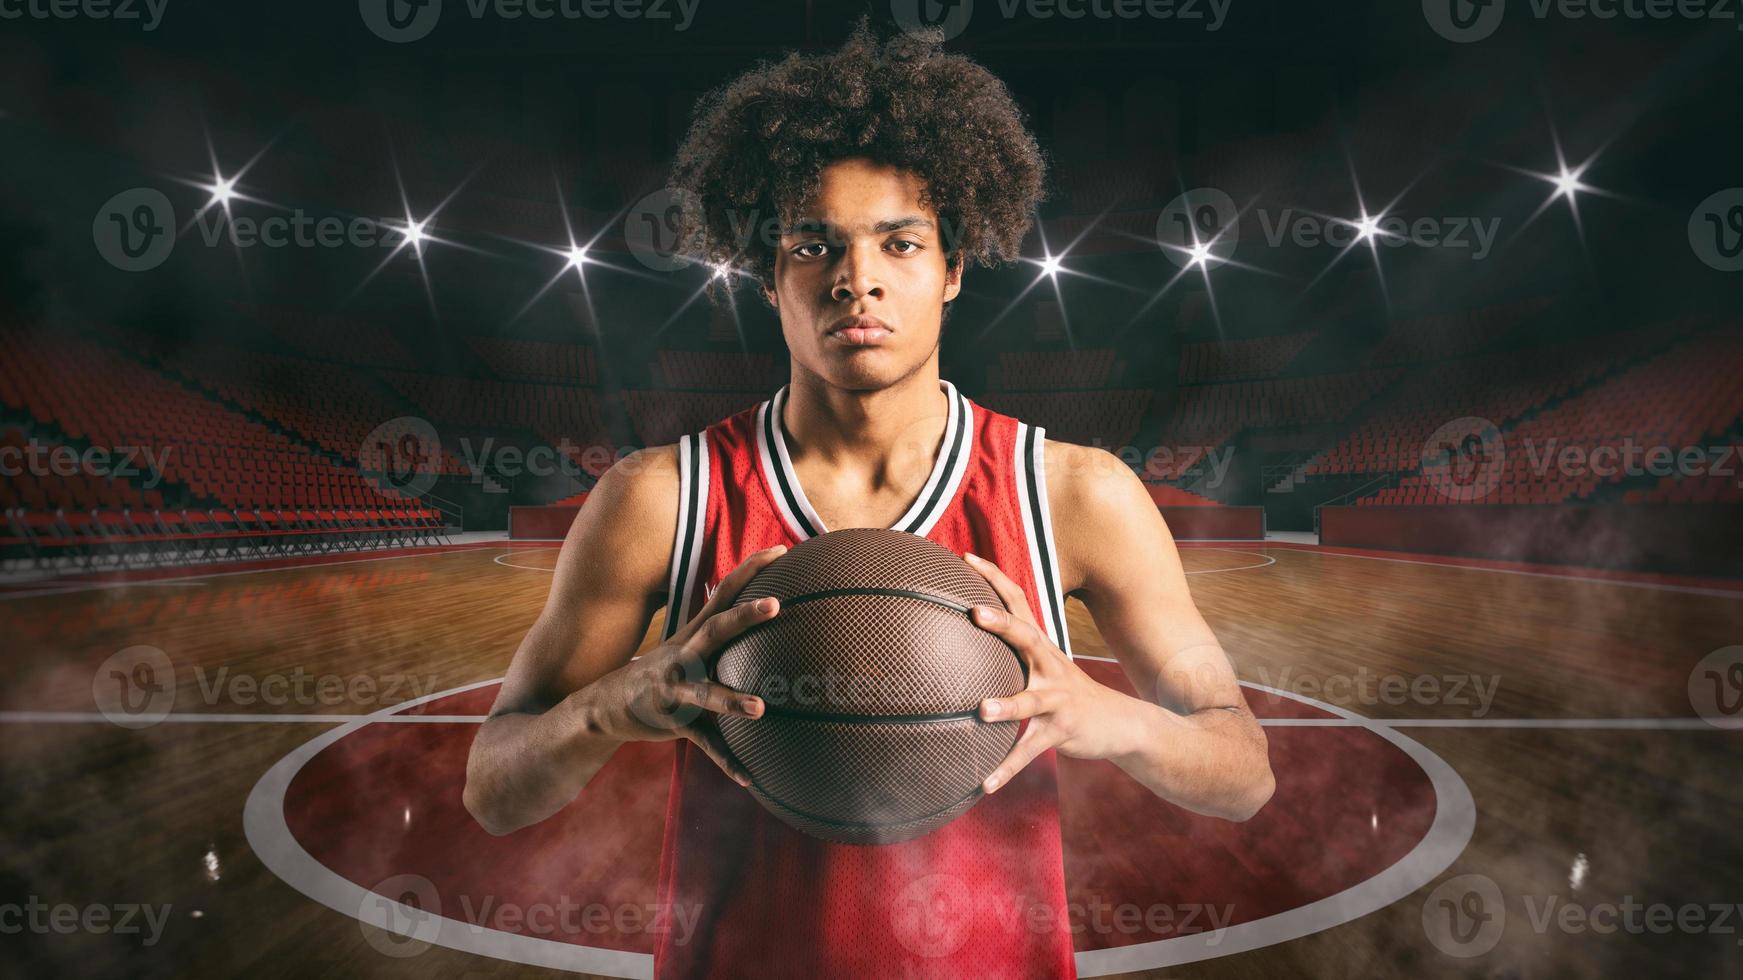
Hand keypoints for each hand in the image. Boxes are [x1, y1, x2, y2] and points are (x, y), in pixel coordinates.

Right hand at [579, 545, 785, 787]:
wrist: (604, 706)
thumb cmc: (660, 674)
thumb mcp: (686, 648)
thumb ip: (718, 631)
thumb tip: (754, 609)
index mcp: (692, 635)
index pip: (723, 593)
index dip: (750, 571)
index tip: (780, 550)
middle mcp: (684, 656)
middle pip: (716, 630)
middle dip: (744, 617)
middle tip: (775, 604)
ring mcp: (676, 689)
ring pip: (706, 693)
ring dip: (731, 700)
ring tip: (760, 708)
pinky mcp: (672, 721)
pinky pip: (704, 742)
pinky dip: (727, 760)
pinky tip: (751, 776)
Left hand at [963, 552, 1134, 792]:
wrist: (1123, 724)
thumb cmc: (1069, 693)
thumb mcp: (1046, 665)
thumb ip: (1014, 648)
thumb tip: (971, 630)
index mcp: (1042, 647)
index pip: (1018, 603)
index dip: (994, 578)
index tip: (965, 556)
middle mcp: (1050, 666)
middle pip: (1026, 638)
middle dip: (1001, 624)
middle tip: (973, 611)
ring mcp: (1058, 699)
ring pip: (1030, 700)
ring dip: (1006, 706)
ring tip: (980, 710)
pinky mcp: (1062, 731)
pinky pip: (1030, 750)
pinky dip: (1006, 768)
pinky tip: (983, 784)